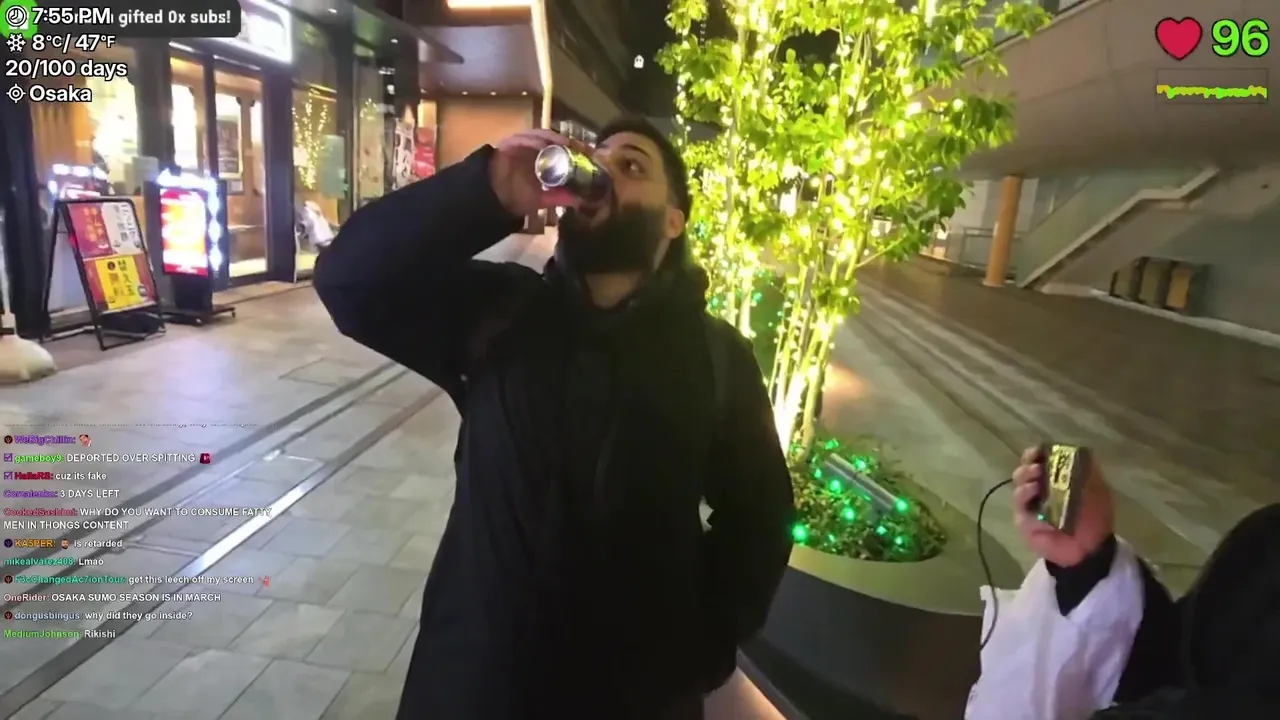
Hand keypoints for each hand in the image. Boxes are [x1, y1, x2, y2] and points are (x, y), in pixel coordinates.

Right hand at [489, 129, 588, 216]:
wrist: (493, 196)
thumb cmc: (516, 197)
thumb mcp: (542, 199)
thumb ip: (559, 198)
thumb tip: (580, 201)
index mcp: (544, 161)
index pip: (564, 151)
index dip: (577, 151)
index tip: (591, 155)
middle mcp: (535, 150)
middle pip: (556, 141)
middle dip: (570, 143)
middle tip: (584, 147)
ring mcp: (523, 144)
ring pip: (542, 136)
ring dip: (555, 139)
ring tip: (568, 143)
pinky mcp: (511, 141)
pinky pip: (525, 137)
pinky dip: (535, 140)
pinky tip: (545, 144)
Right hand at [1011, 446, 1114, 567]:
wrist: (1092, 547)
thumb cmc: (1094, 516)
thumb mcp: (1098, 490)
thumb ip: (1089, 470)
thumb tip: (1080, 449)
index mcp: (1053, 479)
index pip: (1036, 460)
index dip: (1034, 453)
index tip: (1038, 452)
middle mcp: (1038, 490)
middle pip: (1022, 472)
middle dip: (1027, 466)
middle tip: (1037, 467)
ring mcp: (1030, 507)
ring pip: (1018, 488)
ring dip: (1025, 481)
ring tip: (1036, 482)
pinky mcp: (1025, 522)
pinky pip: (1022, 510)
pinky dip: (1026, 499)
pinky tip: (1034, 498)